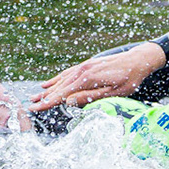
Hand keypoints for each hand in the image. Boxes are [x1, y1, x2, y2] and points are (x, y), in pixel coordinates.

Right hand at [31, 42, 166, 110]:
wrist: (139, 59)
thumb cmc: (129, 78)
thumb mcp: (113, 93)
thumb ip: (89, 97)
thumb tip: (68, 102)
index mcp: (87, 79)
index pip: (62, 94)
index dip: (47, 103)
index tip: (34, 109)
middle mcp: (82, 71)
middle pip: (58, 87)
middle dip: (44, 97)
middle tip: (29, 106)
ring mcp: (83, 66)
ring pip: (61, 80)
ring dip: (47, 89)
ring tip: (34, 97)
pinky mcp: (86, 65)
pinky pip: (67, 73)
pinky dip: (56, 79)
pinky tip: (48, 83)